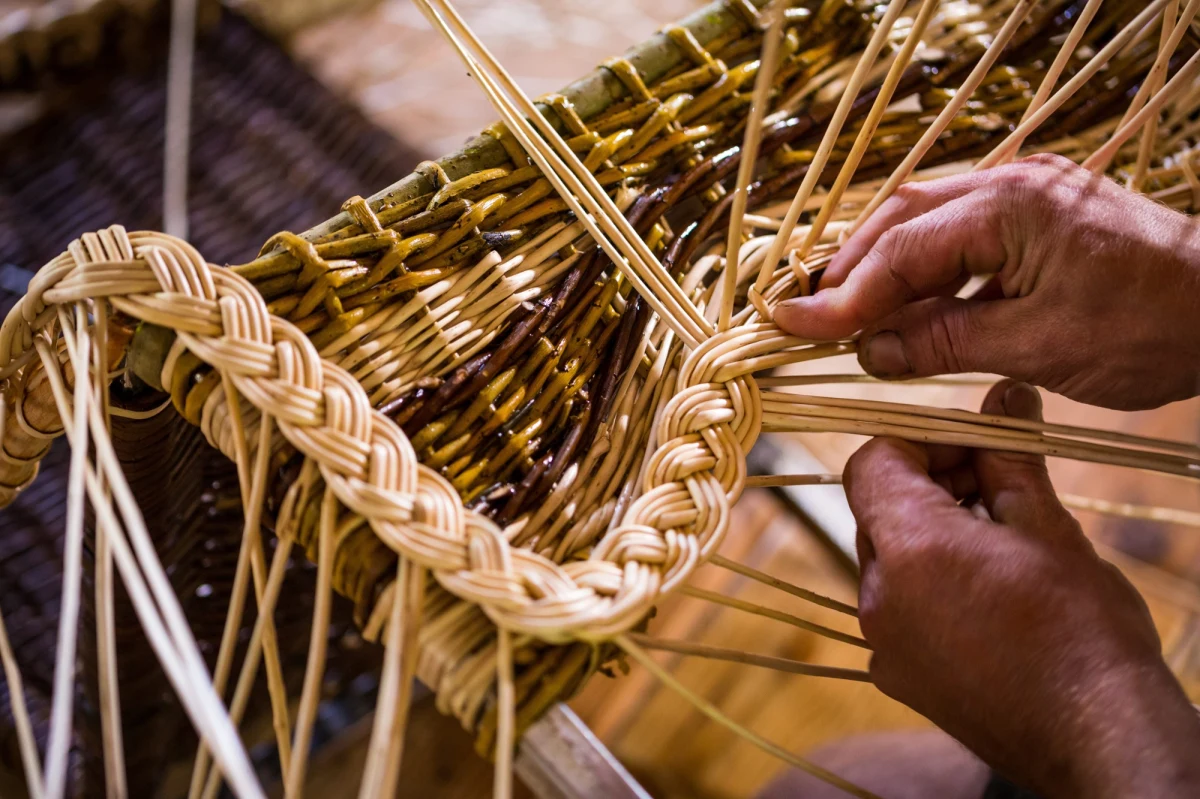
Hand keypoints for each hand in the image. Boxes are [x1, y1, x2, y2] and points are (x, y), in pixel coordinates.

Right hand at [774, 154, 1199, 410]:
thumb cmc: (1153, 327)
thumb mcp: (1041, 346)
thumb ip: (947, 341)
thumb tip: (872, 351)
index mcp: (1010, 207)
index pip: (901, 252)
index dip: (841, 296)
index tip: (790, 328)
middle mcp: (1010, 185)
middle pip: (900, 220)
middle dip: (849, 272)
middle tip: (807, 320)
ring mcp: (1024, 196)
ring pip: (924, 224)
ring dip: (881, 272)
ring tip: (842, 319)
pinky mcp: (1036, 217)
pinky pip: (957, 238)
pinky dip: (921, 275)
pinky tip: (906, 310)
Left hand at [848, 379, 1199, 797]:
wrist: (1097, 738)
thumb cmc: (1081, 631)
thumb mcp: (1048, 527)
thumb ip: (1009, 456)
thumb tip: (1005, 391)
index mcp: (908, 547)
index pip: (872, 461)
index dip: (919, 443)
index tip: (973, 450)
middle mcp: (877, 594)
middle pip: (878, 508)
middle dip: (931, 486)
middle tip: (997, 489)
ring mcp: (882, 642)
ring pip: (888, 559)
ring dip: (931, 537)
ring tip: (1001, 545)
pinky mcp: (898, 676)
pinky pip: (896, 609)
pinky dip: (928, 588)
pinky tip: (987, 598)